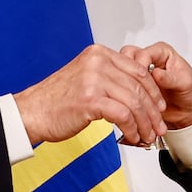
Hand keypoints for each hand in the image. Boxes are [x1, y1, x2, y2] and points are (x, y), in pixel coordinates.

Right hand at [14, 44, 165, 145]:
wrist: (31, 112)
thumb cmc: (56, 100)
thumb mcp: (85, 77)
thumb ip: (108, 76)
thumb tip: (134, 89)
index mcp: (99, 54)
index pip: (138, 70)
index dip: (153, 90)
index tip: (159, 106)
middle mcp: (98, 62)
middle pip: (139, 87)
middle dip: (153, 111)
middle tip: (159, 126)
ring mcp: (94, 79)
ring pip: (134, 102)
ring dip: (145, 123)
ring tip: (148, 136)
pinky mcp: (91, 99)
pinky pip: (123, 115)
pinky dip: (132, 128)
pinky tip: (132, 137)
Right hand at [121, 42, 191, 129]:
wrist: (191, 111)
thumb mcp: (186, 82)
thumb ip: (170, 77)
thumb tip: (156, 74)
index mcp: (162, 52)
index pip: (143, 53)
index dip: (140, 66)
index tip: (143, 79)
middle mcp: (149, 59)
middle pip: (127, 57)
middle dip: (129, 73)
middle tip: (135, 87)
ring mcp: (140, 73)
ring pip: (122, 70)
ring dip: (126, 83)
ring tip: (136, 97)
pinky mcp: (135, 86)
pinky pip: (124, 86)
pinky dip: (126, 93)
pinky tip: (134, 101)